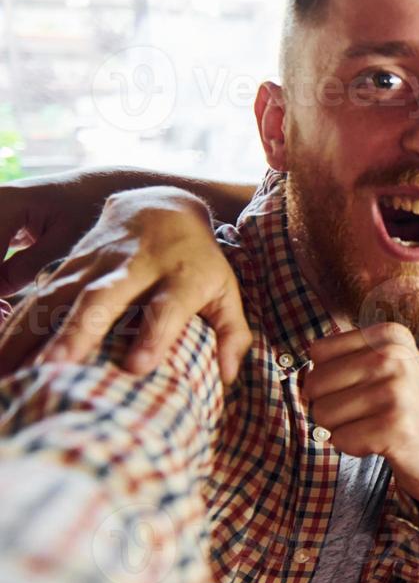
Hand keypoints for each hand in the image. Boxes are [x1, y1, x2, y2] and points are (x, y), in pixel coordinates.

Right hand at [0, 187, 249, 382]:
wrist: (160, 206)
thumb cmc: (198, 262)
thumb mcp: (226, 290)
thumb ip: (233, 332)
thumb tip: (228, 376)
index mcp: (180, 275)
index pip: (167, 307)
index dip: (154, 335)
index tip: (137, 367)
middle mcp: (133, 267)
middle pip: (102, 299)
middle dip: (78, 333)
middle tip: (58, 368)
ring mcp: (94, 265)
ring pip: (59, 297)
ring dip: (32, 333)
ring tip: (11, 373)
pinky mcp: (66, 267)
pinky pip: (36, 297)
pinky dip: (14, 326)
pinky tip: (1, 359)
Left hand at [302, 323, 418, 515]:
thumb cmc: (405, 411)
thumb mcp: (386, 368)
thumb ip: (346, 357)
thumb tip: (303, 373)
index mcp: (390, 335)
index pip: (318, 352)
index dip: (328, 380)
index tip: (359, 390)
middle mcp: (396, 356)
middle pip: (314, 383)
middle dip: (329, 408)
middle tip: (363, 415)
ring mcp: (398, 390)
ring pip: (322, 414)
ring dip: (341, 429)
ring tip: (373, 428)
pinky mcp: (397, 425)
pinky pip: (340, 439)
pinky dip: (354, 447)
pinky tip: (381, 443)